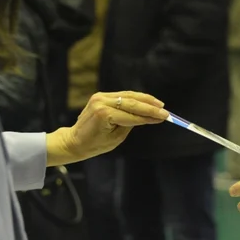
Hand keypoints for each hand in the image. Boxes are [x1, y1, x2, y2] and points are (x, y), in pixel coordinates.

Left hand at [47, 91, 167, 164]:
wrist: (74, 140)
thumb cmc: (95, 144)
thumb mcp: (116, 138)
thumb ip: (131, 124)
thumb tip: (146, 116)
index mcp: (104, 115)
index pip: (132, 115)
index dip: (149, 116)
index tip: (164, 117)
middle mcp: (102, 102)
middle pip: (132, 102)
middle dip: (150, 107)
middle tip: (164, 111)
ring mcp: (100, 96)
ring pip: (129, 96)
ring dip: (145, 99)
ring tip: (159, 104)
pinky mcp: (101, 95)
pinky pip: (122, 95)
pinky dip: (136, 98)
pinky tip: (147, 101)